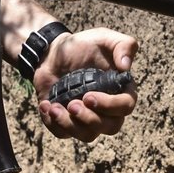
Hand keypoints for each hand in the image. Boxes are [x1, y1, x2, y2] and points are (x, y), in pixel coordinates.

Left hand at [32, 27, 137, 141]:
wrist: (52, 53)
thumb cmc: (82, 45)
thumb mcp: (104, 37)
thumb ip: (123, 45)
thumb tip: (126, 66)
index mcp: (120, 89)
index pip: (125, 107)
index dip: (110, 106)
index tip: (89, 96)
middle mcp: (107, 108)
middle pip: (109, 127)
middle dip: (89, 119)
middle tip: (72, 104)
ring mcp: (87, 118)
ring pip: (87, 135)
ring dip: (70, 124)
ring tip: (54, 107)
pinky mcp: (68, 123)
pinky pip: (64, 133)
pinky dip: (54, 124)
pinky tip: (46, 106)